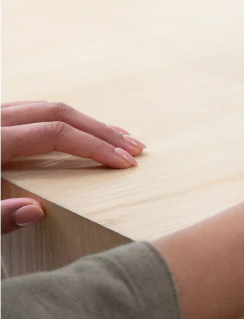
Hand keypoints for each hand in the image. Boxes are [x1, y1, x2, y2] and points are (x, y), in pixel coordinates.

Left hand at [0, 101, 145, 234]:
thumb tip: (35, 211)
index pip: (54, 133)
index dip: (93, 147)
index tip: (123, 163)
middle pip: (58, 113)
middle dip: (102, 132)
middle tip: (135, 149)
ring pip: (48, 107)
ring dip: (87, 123)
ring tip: (119, 139)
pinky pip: (34, 111)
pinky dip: (65, 120)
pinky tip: (81, 131)